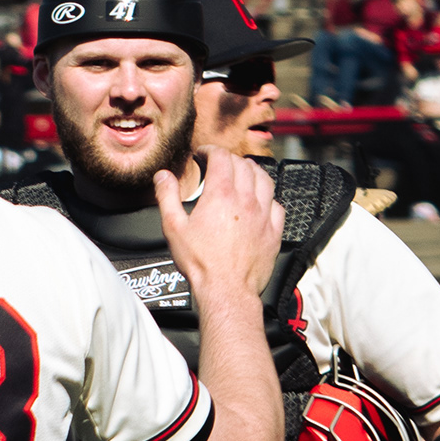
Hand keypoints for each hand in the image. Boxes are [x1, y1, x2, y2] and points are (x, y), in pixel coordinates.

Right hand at [155, 151, 282, 296]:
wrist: (226, 290)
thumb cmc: (201, 263)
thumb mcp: (173, 227)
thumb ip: (167, 196)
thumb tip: (163, 177)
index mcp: (221, 195)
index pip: (221, 157)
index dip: (210, 150)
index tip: (202, 154)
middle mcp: (246, 200)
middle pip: (243, 164)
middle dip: (228, 159)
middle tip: (217, 164)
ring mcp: (263, 215)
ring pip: (265, 179)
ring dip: (251, 171)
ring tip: (242, 173)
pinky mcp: (274, 231)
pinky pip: (277, 204)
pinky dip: (267, 196)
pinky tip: (260, 201)